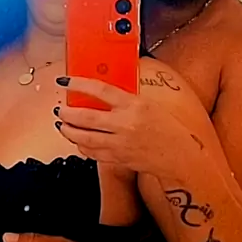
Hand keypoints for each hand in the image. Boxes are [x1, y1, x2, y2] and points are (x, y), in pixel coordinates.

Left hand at [55, 77, 196, 174]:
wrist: (180, 155)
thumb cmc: (168, 128)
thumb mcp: (148, 104)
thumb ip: (125, 98)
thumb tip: (101, 91)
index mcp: (133, 105)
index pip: (100, 90)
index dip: (79, 84)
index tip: (66, 82)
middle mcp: (125, 124)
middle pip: (86, 117)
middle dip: (67, 112)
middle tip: (60, 109)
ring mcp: (120, 144)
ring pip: (84, 138)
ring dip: (68, 131)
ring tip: (63, 124)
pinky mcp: (118, 158)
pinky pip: (92, 152)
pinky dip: (81, 146)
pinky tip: (78, 141)